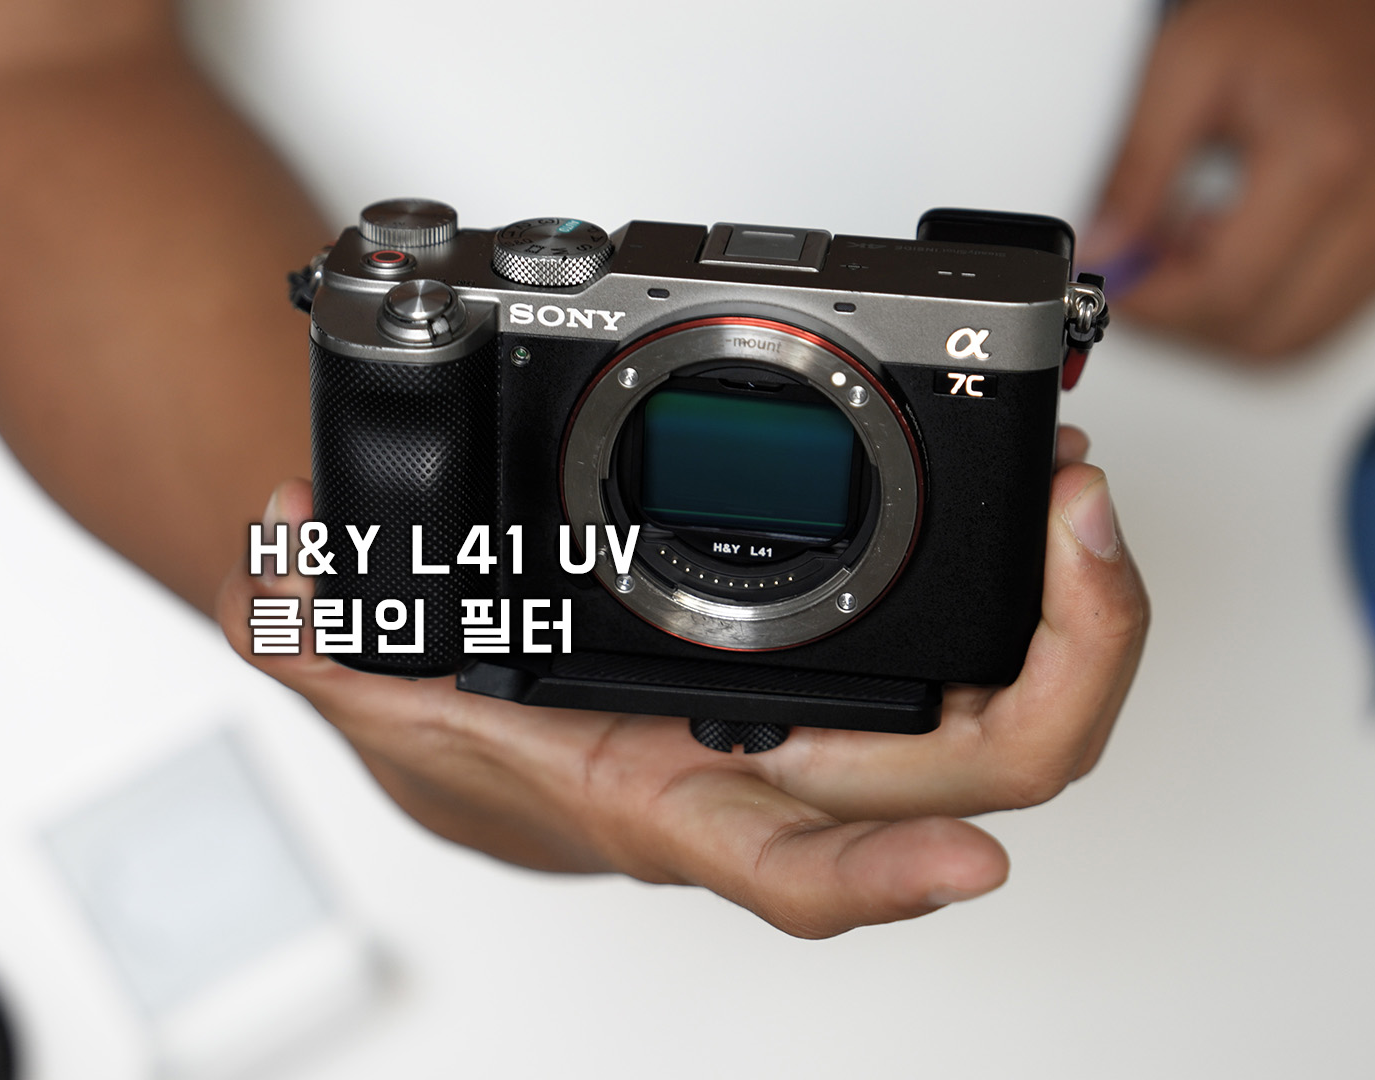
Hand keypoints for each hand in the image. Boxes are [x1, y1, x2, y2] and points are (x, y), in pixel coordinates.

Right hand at [216, 427, 1146, 937]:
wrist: (494, 731)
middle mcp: (780, 779)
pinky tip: (1042, 515)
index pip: (791, 865)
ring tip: (1083, 493)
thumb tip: (290, 557)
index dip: (885, 878)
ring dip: (1074, 626)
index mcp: (675, 801)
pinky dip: (1031, 596)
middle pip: (976, 778)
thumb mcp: (376, 679)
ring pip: (1007, 725)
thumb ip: (319, 627)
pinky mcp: (849, 677)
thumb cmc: (465, 727)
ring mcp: (831, 732)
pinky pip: (979, 664)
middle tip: (1081, 525)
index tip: (970, 859)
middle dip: (1064, 663)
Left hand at [1086, 0, 1374, 357]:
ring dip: (1232, 313)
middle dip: (1189, 319)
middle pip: (1265, 336)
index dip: (1153, 305)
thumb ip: (1137, 171)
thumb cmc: (1306, 2)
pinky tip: (1244, 241)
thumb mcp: (1187, 67)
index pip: (1225, 294)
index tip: (1113, 283)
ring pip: (1299, 339)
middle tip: (1144, 267)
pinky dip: (1275, 297)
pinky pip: (1332, 312)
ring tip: (1195, 242)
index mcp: (1330, 162)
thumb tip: (1105, 250)